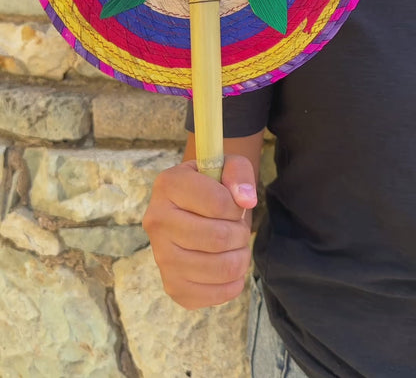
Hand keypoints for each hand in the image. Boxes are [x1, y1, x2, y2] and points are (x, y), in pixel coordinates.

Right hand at [143, 155, 256, 308]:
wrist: (192, 210)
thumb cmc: (213, 186)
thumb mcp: (227, 165)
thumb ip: (239, 172)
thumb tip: (246, 200)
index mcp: (167, 185)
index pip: (217, 202)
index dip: (236, 206)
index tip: (234, 204)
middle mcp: (156, 220)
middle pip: (218, 238)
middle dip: (240, 233)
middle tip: (238, 228)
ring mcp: (161, 256)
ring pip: (219, 268)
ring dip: (240, 258)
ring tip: (235, 247)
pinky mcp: (172, 285)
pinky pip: (213, 295)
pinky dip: (232, 284)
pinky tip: (228, 267)